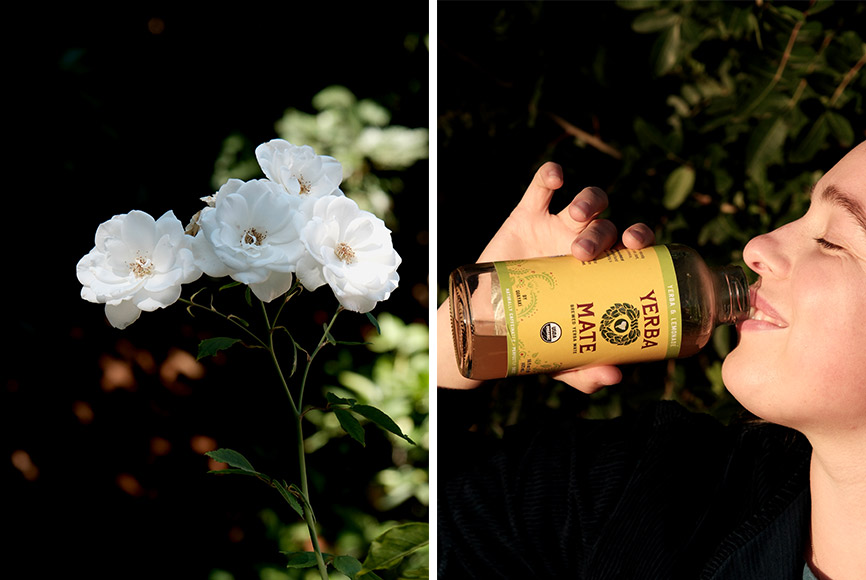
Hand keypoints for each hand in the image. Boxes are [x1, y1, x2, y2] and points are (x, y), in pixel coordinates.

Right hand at [437, 162, 654, 392]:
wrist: (488, 327)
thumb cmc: (536, 337)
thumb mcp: (562, 360)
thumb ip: (587, 371)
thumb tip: (615, 377)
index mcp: (604, 270)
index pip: (633, 246)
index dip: (642, 238)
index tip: (638, 247)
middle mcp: (586, 243)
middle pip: (609, 224)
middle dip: (604, 232)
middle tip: (585, 253)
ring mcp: (558, 227)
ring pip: (586, 201)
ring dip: (588, 202)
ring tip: (576, 218)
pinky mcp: (527, 217)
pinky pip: (541, 189)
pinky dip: (549, 177)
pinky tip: (555, 177)